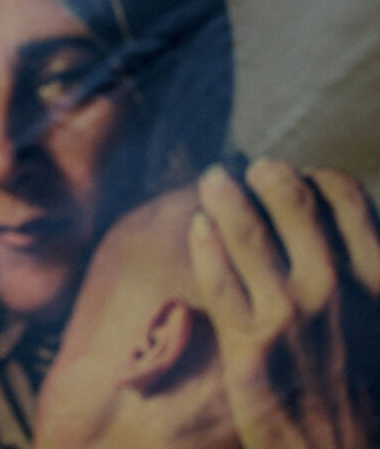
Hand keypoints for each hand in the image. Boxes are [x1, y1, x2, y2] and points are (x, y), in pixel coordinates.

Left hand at [189, 159, 379, 448]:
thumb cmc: (371, 391)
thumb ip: (368, 274)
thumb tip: (349, 238)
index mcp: (378, 277)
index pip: (346, 199)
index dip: (318, 181)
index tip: (302, 180)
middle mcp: (334, 287)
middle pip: (293, 205)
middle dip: (268, 177)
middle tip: (252, 167)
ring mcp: (288, 313)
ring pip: (248, 234)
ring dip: (226, 198)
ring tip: (214, 180)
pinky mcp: (248, 344)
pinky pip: (218, 280)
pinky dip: (205, 246)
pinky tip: (197, 228)